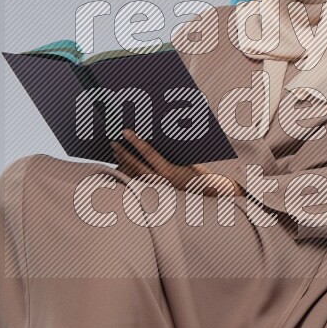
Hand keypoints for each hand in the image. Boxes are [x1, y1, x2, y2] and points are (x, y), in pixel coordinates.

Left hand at [110, 129, 241, 197]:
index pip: (149, 153)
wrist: (213, 197)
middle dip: (123, 153)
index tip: (125, 131)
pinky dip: (129, 173)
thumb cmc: (203, 175)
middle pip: (135, 166)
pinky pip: (138, 183)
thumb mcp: (190, 160)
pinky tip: (123, 164)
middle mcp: (162, 185)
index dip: (135, 141)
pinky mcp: (156, 196)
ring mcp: (157, 192)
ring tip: (116, 151)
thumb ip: (171, 151)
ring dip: (123, 163)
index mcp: (171, 174)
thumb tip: (151, 134)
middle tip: (113, 141)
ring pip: (133, 176)